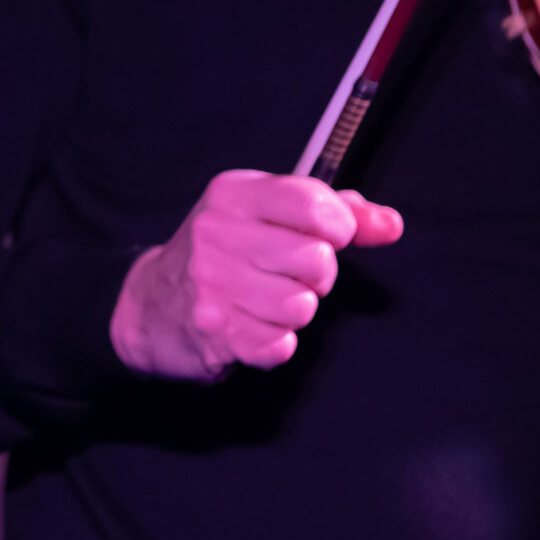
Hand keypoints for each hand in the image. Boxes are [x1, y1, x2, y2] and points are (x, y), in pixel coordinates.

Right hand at [108, 170, 404, 381]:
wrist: (149, 303)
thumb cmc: (222, 254)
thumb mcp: (267, 214)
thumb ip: (336, 213)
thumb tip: (390, 225)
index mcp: (234, 194)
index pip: (314, 205)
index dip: (339, 228)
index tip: (328, 236)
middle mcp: (217, 233)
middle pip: (317, 260)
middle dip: (318, 277)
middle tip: (292, 276)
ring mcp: (211, 284)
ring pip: (302, 307)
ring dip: (296, 312)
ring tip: (268, 302)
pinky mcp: (213, 331)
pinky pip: (280, 345)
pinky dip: (276, 343)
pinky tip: (254, 327)